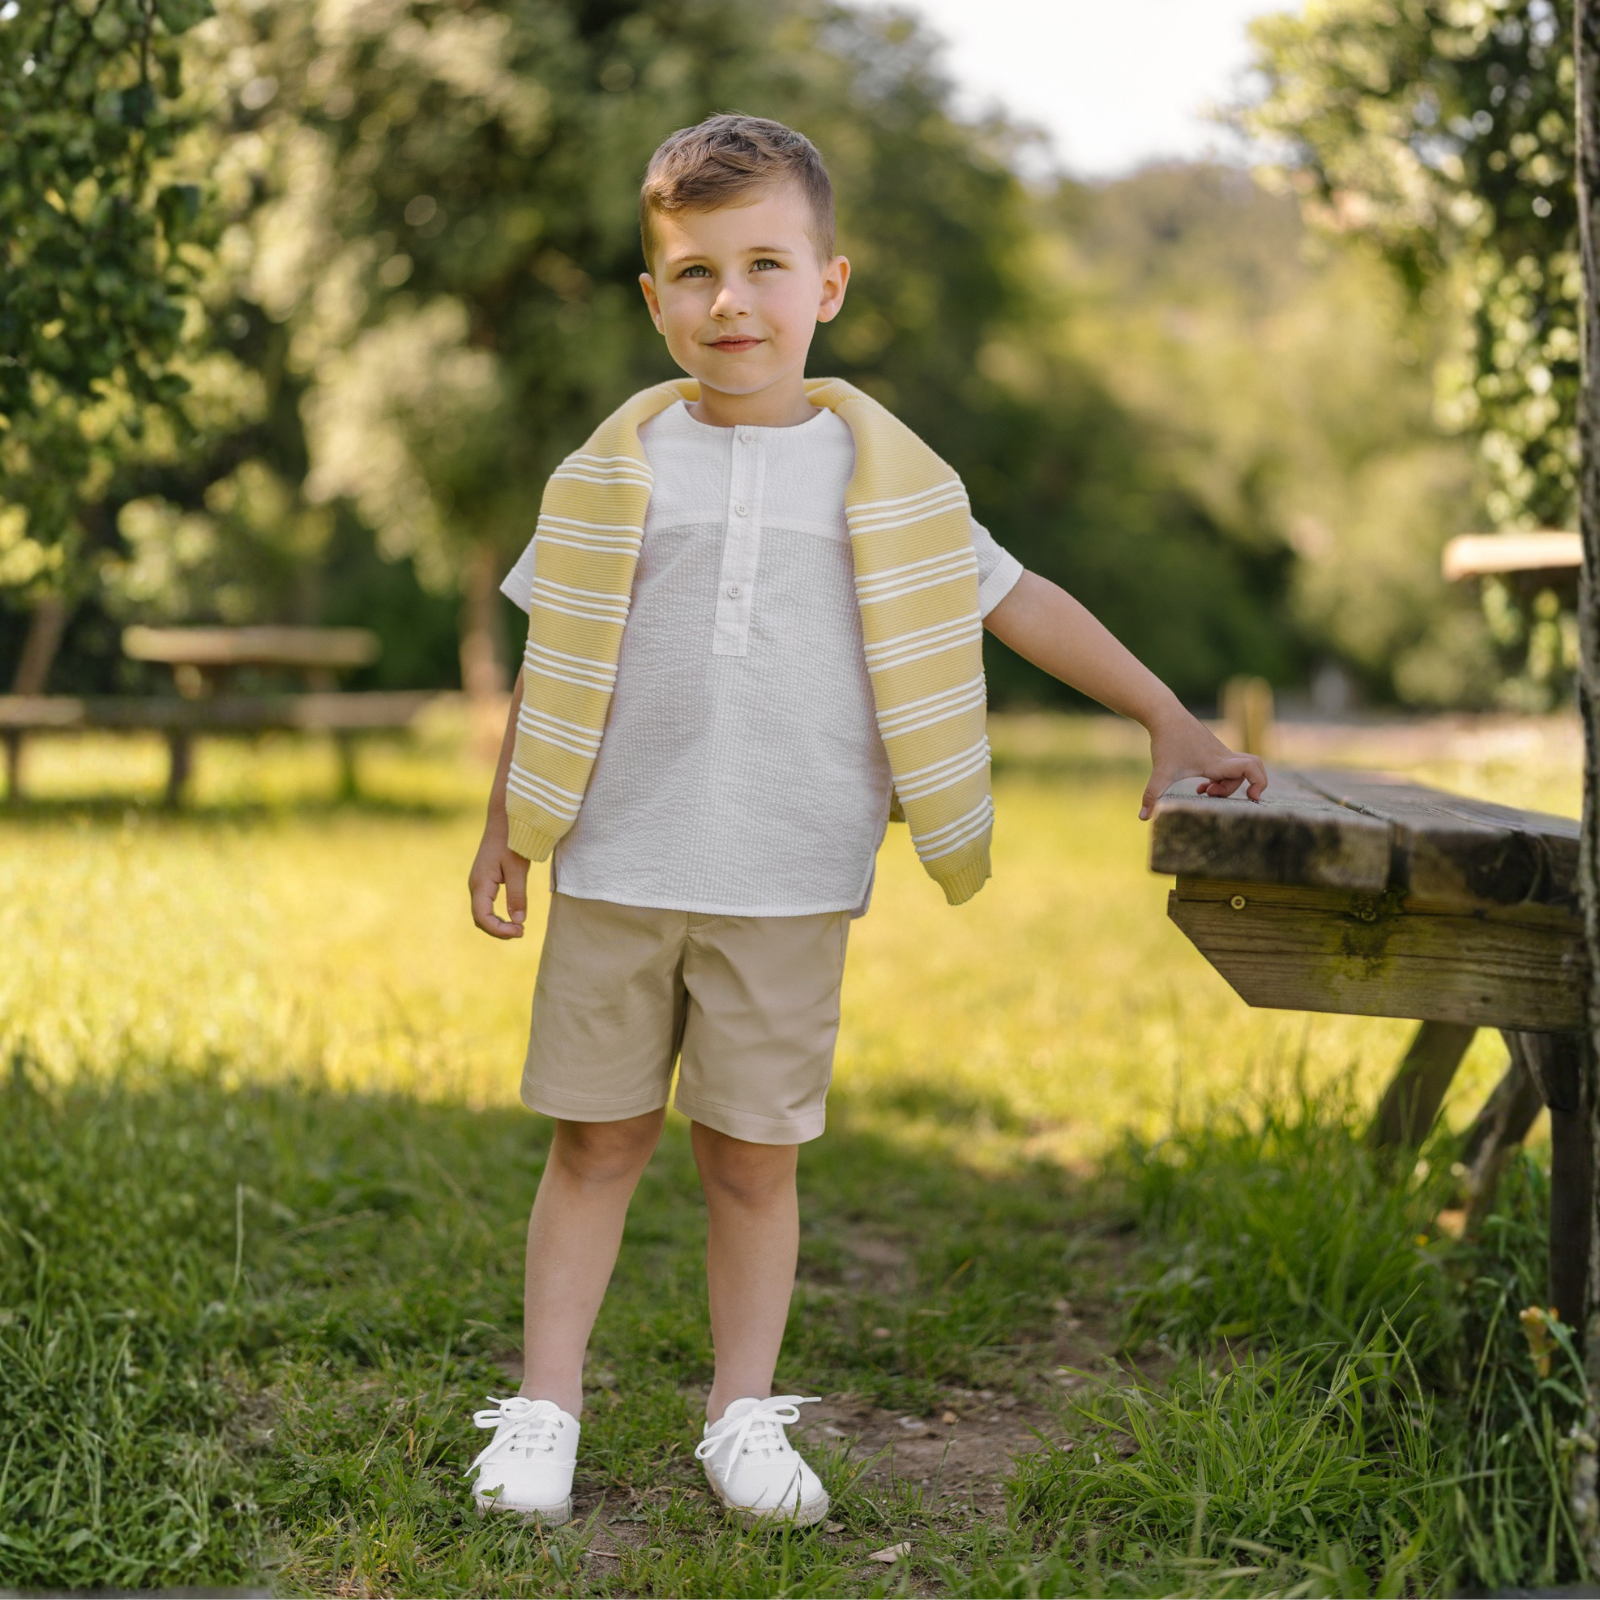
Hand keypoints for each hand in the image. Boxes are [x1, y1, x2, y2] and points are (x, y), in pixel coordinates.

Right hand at [469, 818, 529, 938]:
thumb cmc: (512, 840)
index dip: (500, 929)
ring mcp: (478, 883)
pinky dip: (497, 915)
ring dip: (498, 924)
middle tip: (521, 932)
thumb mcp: (517, 868)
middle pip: (480, 919)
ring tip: (518, 928)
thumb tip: (519, 921)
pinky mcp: (485, 880)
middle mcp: (475, 885)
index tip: (521, 931)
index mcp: (480, 883)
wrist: (505, 818)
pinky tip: (512, 916)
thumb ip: (517, 895)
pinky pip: (486, 904)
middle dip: (499, 930)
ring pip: (482, 913)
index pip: (483, 917)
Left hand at [1139, 709, 1267, 820]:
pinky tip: (1201, 788)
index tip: (1251, 798)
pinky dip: (1221, 779)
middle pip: (1251, 772)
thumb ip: (1152, 795)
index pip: (1251, 768)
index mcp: (1216, 763)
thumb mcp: (1160, 772)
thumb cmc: (1166, 742)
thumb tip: (1143, 818)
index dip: (1260, 783)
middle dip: (1236, 789)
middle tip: (1212, 795)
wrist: (1165, 715)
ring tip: (1204, 792)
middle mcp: (1223, 757)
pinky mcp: (1214, 751)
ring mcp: (1221, 753)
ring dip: (1226, 786)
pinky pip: (1230, 767)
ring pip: (1238, 771)